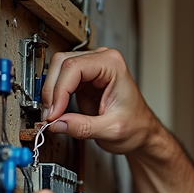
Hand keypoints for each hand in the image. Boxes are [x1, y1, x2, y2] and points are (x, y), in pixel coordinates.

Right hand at [40, 47, 159, 154]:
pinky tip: (56, 110)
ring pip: (58, 69)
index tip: (54, 112)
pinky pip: (61, 79)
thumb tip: (56, 123)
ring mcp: (92, 67)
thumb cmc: (137, 126)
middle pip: (62, 63)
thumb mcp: (111, 130)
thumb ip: (82, 127)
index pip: (74, 67)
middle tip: (50, 115)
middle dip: (52, 90)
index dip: (59, 90)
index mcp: (113, 65)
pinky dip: (54, 95)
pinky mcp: (84, 79)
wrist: (143, 132)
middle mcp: (102, 60)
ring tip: (52, 115)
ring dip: (51, 92)